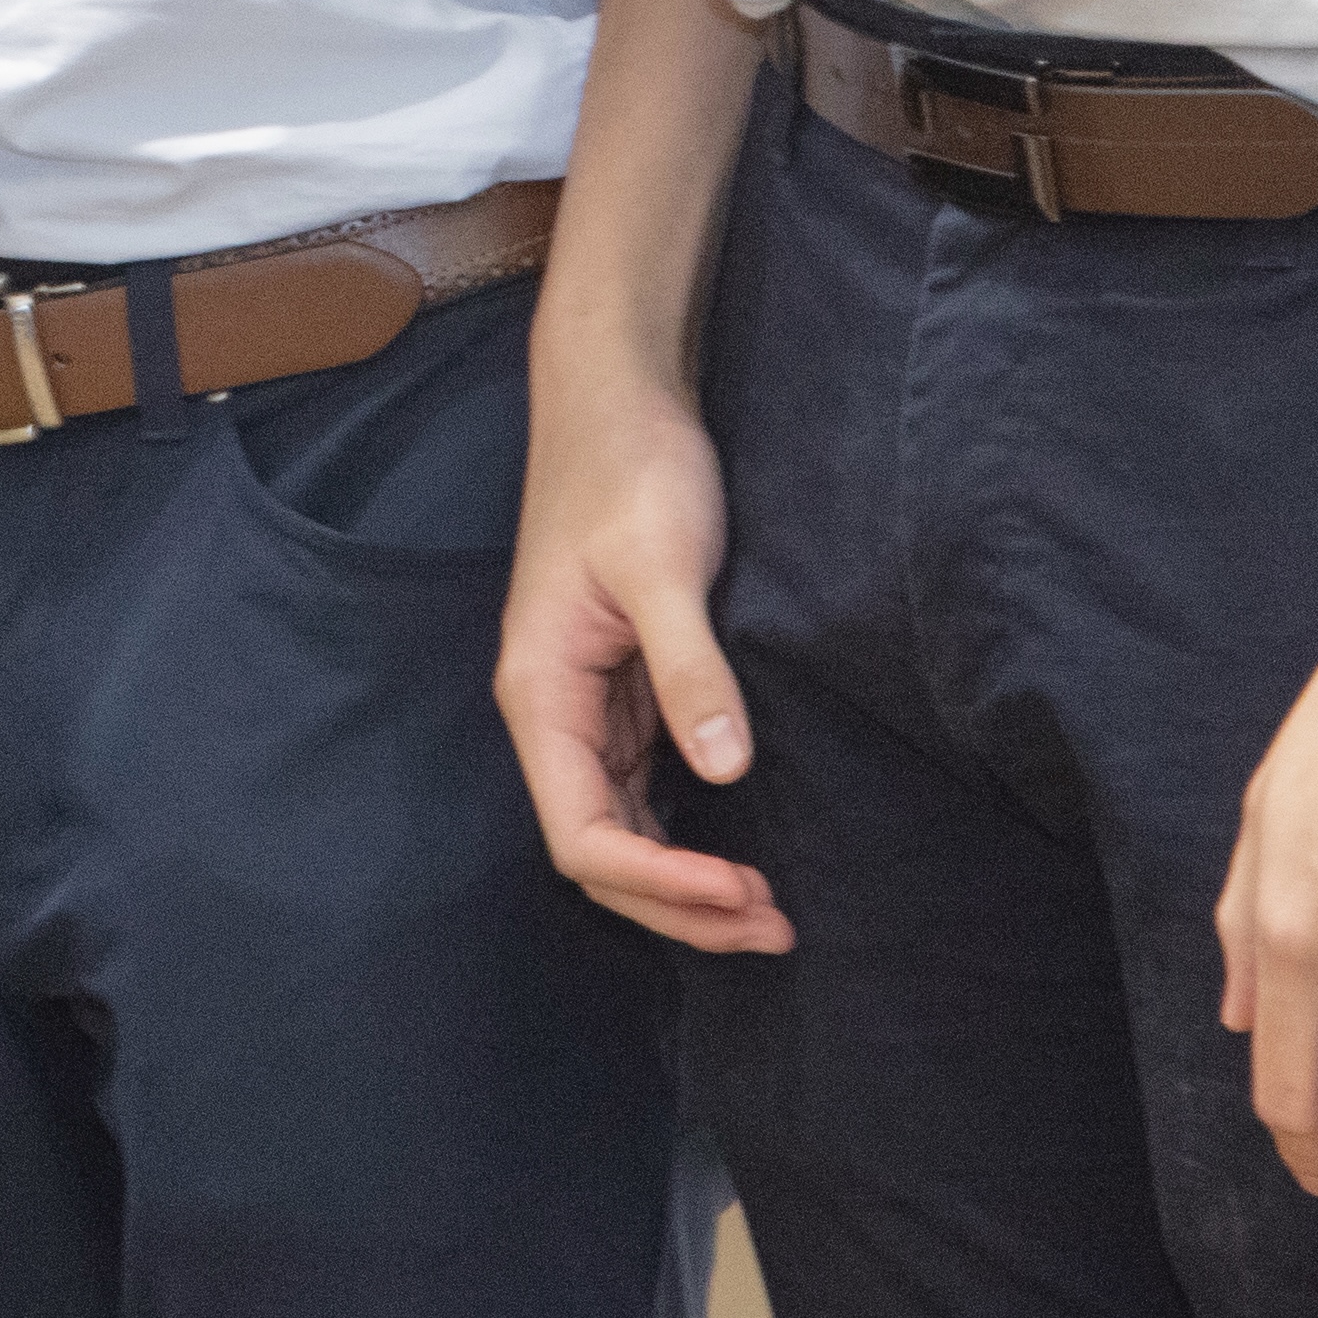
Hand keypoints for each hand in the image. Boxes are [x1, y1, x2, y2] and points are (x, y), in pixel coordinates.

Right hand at [498, 370, 788, 955]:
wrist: (616, 393)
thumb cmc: (630, 466)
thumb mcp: (664, 564)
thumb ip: (691, 668)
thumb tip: (725, 770)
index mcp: (541, 692)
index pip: (584, 834)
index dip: (660, 882)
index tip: (745, 889)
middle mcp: (553, 712)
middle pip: (599, 849)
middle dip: (679, 903)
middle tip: (775, 924)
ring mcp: (586, 704)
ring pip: (621, 827)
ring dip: (686, 881)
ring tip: (768, 910)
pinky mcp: (620, 687)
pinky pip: (643, 789)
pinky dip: (686, 836)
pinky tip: (737, 850)